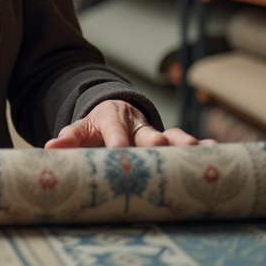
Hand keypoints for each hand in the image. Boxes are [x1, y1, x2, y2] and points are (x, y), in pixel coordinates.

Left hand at [43, 99, 213, 148]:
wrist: (114, 112)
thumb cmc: (95, 126)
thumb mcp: (79, 128)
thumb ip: (68, 138)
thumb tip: (50, 146)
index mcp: (111, 119)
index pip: (114, 131)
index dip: (117, 141)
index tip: (120, 152)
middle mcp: (136, 125)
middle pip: (147, 133)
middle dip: (156, 141)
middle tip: (164, 148)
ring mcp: (155, 131)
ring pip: (171, 136)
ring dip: (184, 144)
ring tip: (197, 151)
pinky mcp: (170, 140)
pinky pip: (186, 143)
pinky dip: (201, 148)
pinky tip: (215, 153)